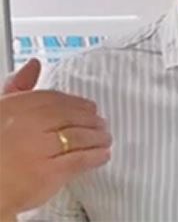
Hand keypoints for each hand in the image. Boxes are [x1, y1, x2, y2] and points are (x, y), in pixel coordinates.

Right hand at [0, 59, 111, 218]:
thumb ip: (18, 88)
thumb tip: (34, 64)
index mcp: (13, 108)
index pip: (53, 98)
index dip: (75, 103)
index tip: (87, 106)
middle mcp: (27, 124)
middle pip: (69, 116)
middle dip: (90, 120)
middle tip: (101, 122)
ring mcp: (38, 148)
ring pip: (78, 136)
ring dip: (97, 137)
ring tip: (104, 138)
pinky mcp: (47, 172)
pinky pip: (79, 159)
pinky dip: (94, 156)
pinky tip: (102, 156)